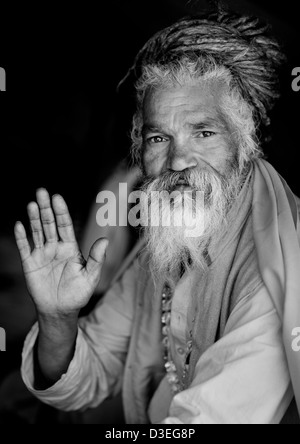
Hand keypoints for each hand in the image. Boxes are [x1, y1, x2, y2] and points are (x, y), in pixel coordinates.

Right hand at [14, 189, 107, 316]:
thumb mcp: (91, 277)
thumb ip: (97, 259)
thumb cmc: (78, 294)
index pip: (65, 225)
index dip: (61, 212)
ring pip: (37, 232)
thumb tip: (105, 240)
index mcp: (70, 248)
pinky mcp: (30, 264)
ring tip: (32, 204)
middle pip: (49, 224)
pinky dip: (21, 237)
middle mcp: (55, 247)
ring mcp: (42, 254)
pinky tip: (19, 225)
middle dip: (46, 208)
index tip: (57, 198)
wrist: (60, 311)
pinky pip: (24, 248)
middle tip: (42, 191)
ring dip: (34, 218)